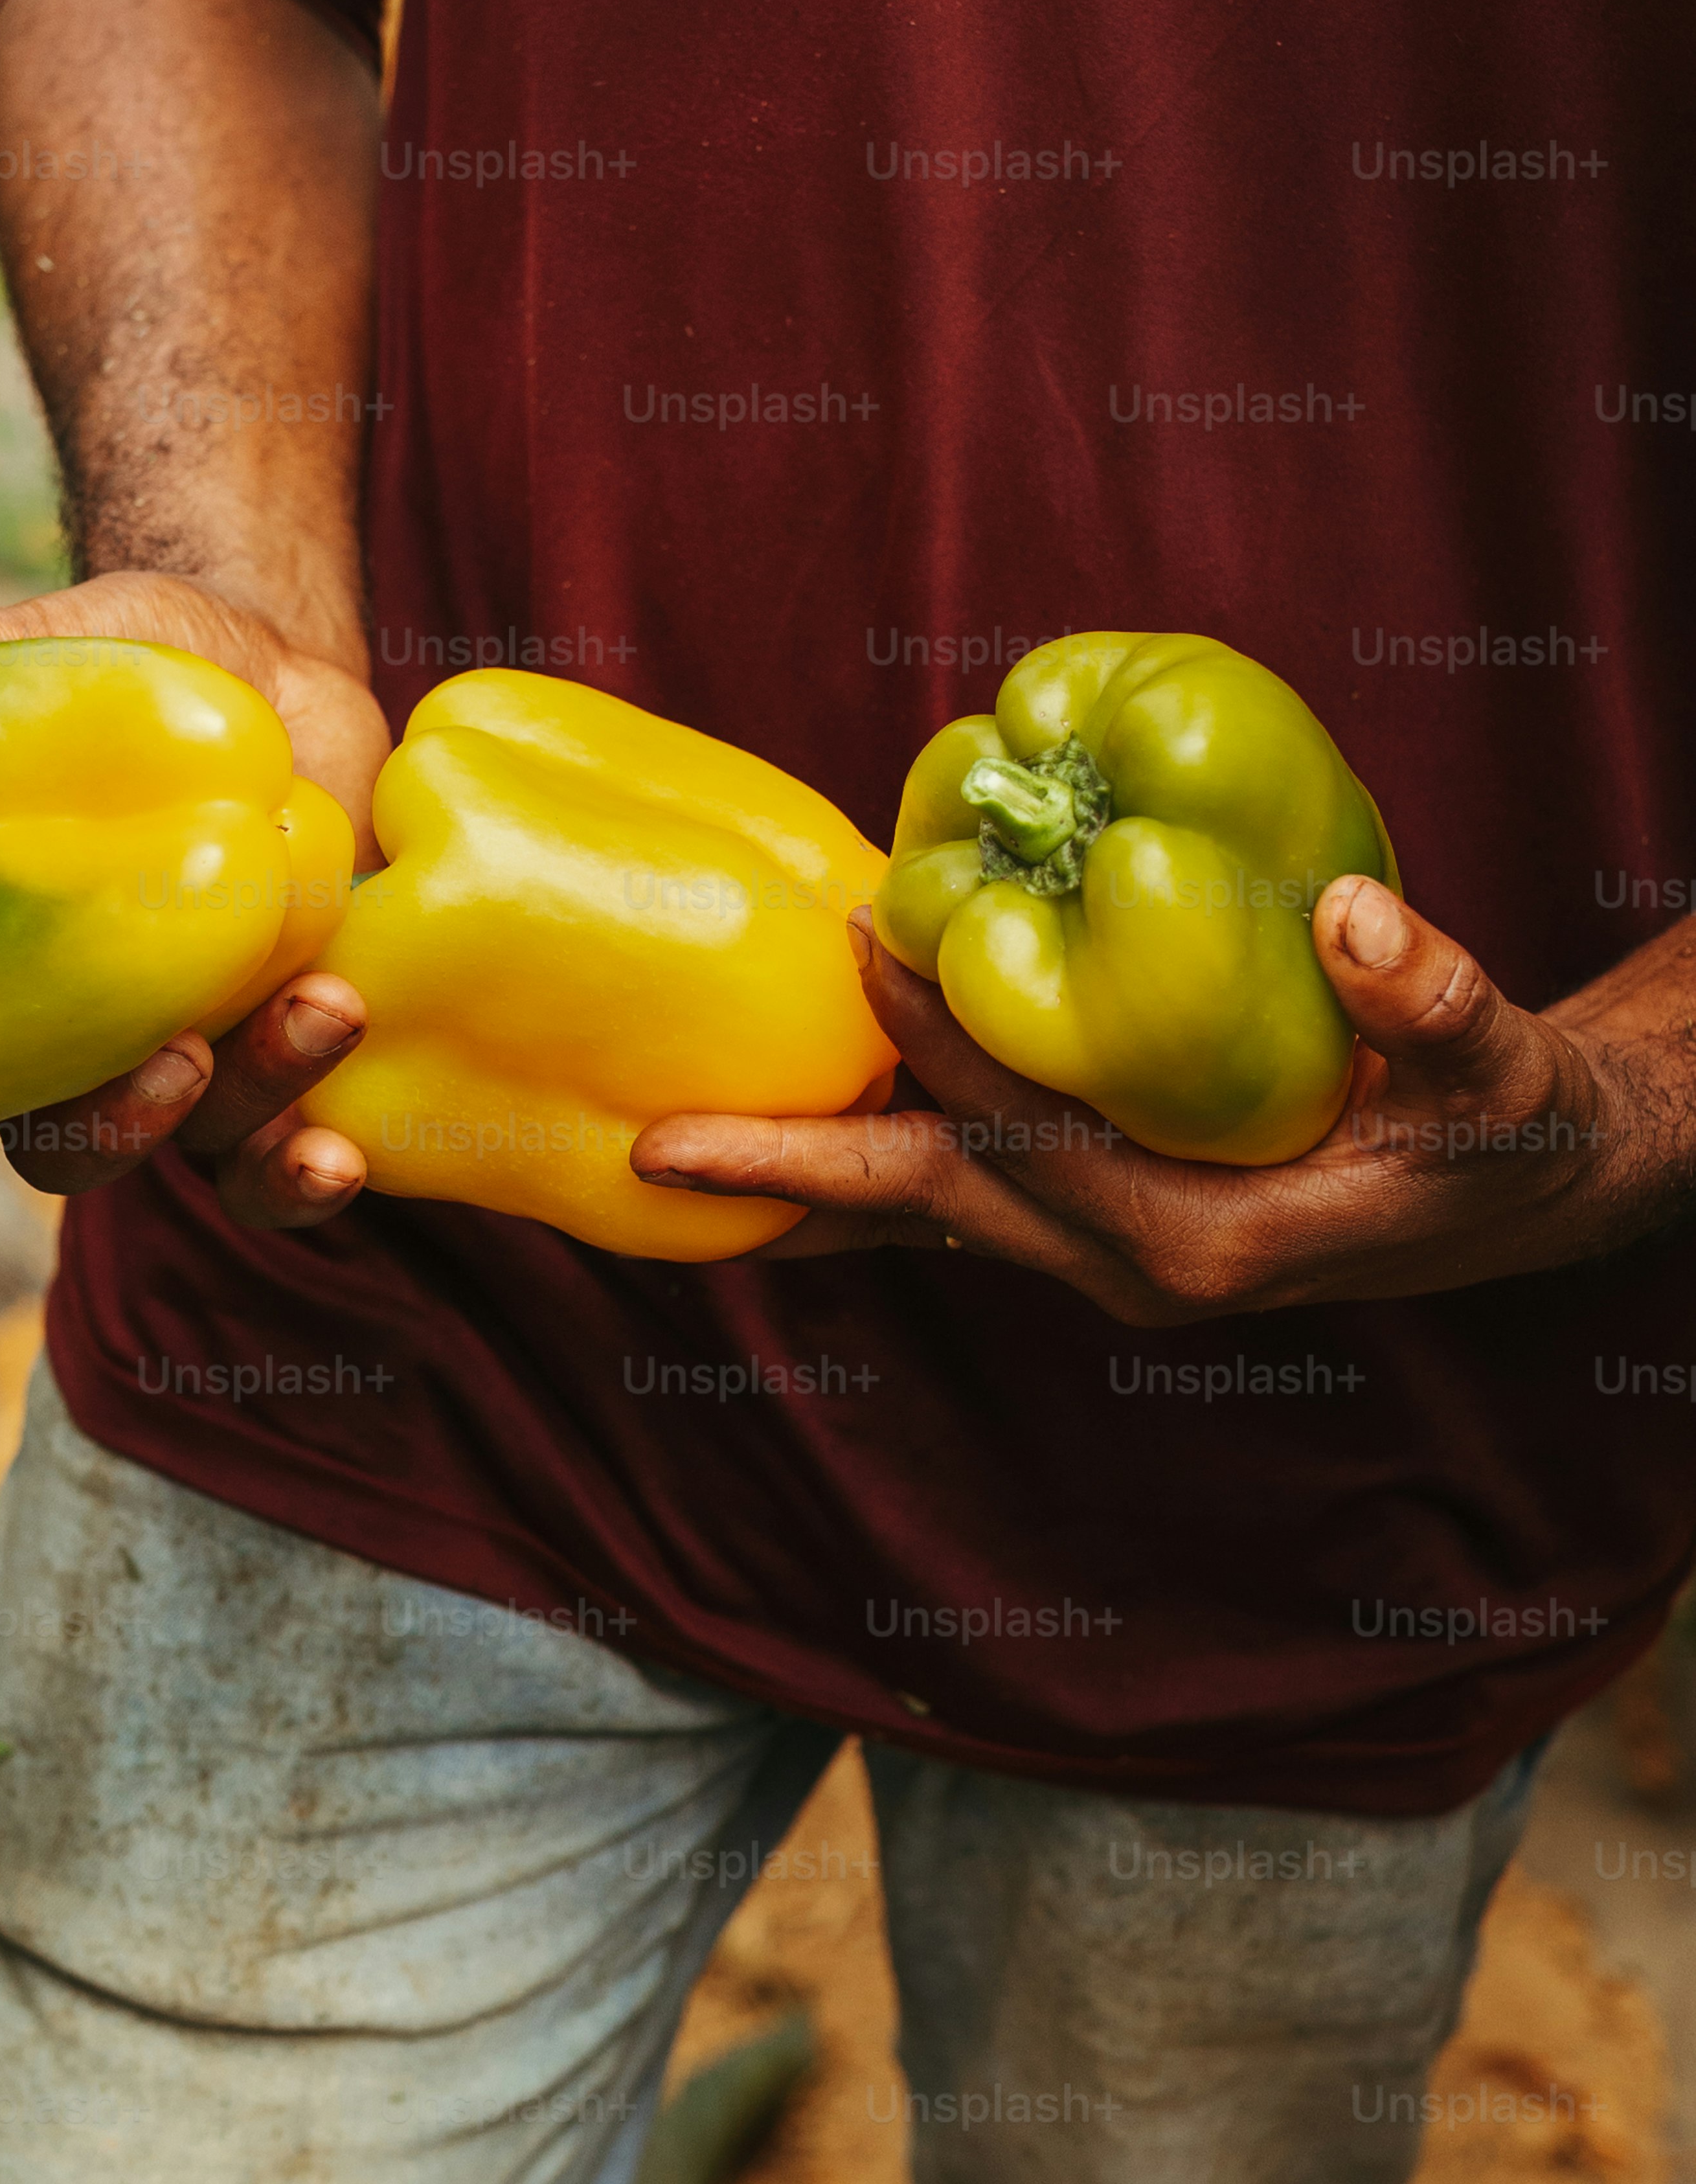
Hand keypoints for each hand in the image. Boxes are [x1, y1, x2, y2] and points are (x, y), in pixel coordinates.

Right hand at [0, 570, 386, 1232]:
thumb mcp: (39, 649)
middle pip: (72, 1152)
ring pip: (208, 1154)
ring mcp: (196, 1060)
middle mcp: (79, 1050)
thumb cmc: (120, 665)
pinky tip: (358, 1139)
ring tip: (327, 1010)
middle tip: (179, 1057)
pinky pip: (302, 1148)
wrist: (268, 669)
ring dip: (262, 1112)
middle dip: (122, 1128)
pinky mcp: (293, 1051)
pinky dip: (323, 1164)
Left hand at [632, 878, 1691, 1320]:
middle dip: (798, 1174)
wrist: (1528, 1191)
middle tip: (655, 1144)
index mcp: (1205, 1241)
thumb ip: (1435, 999)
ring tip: (676, 1159)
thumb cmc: (1509, 1129)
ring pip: (933, 1219)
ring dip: (813, 1183)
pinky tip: (805, 1130)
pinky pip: (963, 1203)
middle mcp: (1135, 1270)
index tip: (865, 933)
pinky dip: (877, 1171)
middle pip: (936, 1210)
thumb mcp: (1500, 1069)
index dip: (946, 1040)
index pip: (1035, 1138)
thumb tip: (1352, 913)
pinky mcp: (1106, 1228)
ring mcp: (1111, 1260)